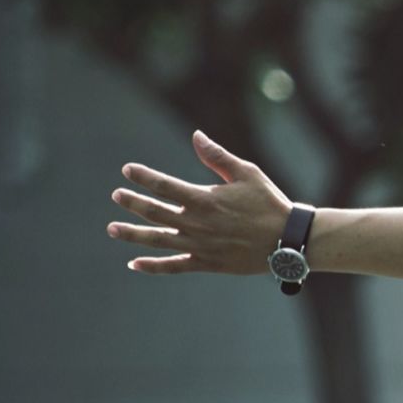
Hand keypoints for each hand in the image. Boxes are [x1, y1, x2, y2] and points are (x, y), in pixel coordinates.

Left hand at [107, 132, 295, 274]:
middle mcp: (196, 223)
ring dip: (133, 234)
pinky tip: (134, 264)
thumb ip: (217, 156)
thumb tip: (196, 136)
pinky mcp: (207, 263)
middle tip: (116, 196)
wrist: (289, 240)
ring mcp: (199, 245)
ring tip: (112, 229)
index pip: (164, 185)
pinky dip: (153, 266)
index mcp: (204, 199)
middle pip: (154, 212)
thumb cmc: (269, 203)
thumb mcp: (247, 173)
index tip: (128, 170)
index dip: (143, 177)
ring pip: (158, 240)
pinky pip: (174, 266)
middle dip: (132, 203)